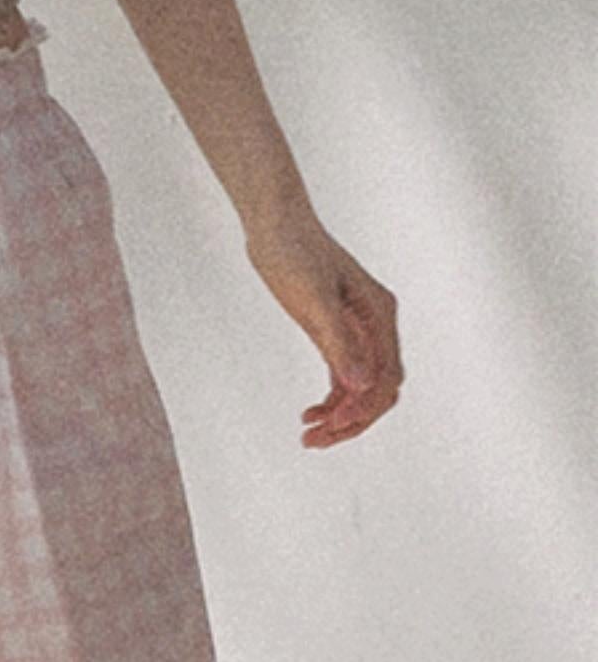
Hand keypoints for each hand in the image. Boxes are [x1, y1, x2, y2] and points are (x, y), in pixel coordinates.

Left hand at [242, 205, 402, 446]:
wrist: (275, 222)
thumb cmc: (293, 252)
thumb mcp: (313, 300)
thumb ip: (337, 342)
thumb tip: (361, 387)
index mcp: (380, 316)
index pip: (385, 380)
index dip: (362, 410)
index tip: (330, 428)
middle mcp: (376, 325)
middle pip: (379, 389)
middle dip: (352, 419)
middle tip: (314, 440)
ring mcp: (358, 328)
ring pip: (362, 386)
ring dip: (341, 414)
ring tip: (309, 434)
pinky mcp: (337, 329)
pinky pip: (344, 375)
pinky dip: (332, 398)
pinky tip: (310, 413)